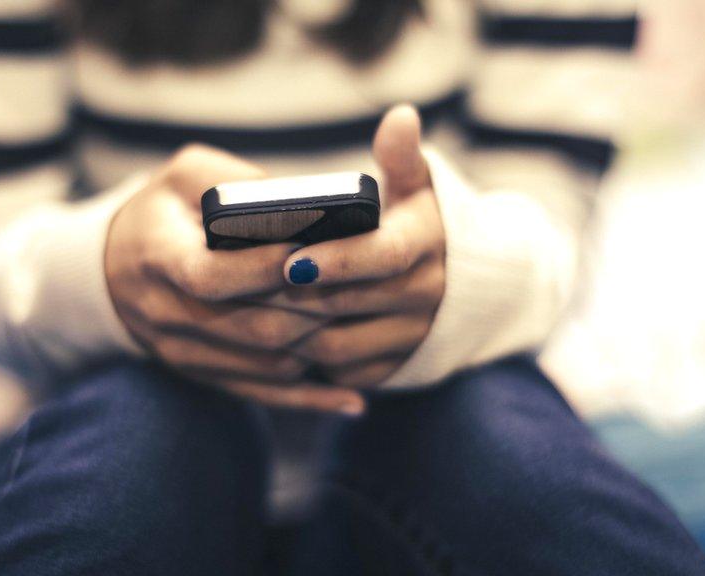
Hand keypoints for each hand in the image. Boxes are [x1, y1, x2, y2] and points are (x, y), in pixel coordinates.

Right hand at [105, 144, 364, 413]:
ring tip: (362, 328)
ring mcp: (185, 353)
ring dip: (318, 349)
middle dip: (311, 310)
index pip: (211, 276)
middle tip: (361, 291)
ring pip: (265, 365)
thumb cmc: (162, 212)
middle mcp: (168, 314)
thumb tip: (303, 206)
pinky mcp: (204, 375)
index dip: (263, 269)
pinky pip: (262, 395)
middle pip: (252, 327)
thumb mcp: (183, 176)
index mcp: (159, 258)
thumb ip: (235, 181)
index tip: (311, 251)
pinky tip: (351, 399)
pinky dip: (309, 399)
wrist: (112, 270)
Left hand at [259, 106, 445, 387]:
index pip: (381, 255)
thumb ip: (404, 155)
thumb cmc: (421, 222)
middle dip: (292, 296)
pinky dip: (305, 360)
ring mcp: (409, 338)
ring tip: (248, 309)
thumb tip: (401, 116)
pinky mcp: (393, 369)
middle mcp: (425, 296)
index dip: (337, 259)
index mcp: (426, 245)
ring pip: (335, 345)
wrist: (464, 285)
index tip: (292, 258)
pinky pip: (341, 371)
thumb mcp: (419, 185)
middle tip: (240, 285)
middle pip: (346, 304)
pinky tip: (272, 337)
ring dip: (289, 331)